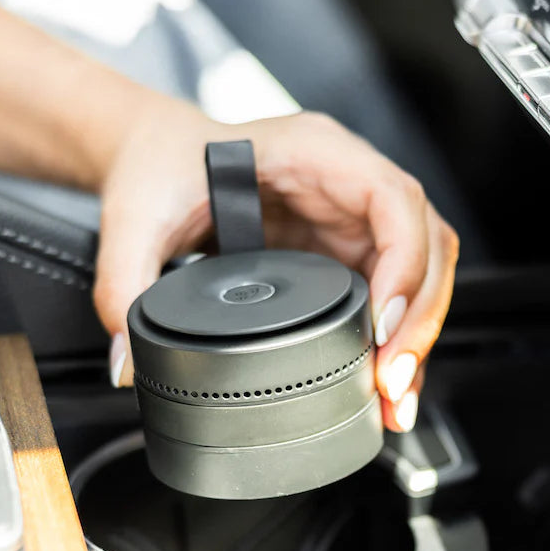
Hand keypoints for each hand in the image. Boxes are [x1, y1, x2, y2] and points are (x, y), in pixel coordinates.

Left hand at [95, 109, 458, 431]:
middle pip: (425, 244)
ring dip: (416, 335)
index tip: (382, 324)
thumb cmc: (161, 164)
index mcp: (315, 153)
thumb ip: (124, 284)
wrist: (158, 158)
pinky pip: (393, 291)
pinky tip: (384, 382)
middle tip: (388, 383)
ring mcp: (351, 219)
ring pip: (420, 272)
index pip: (393, 199)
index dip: (403, 263)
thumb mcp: (135, 218)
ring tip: (394, 398)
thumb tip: (129, 364)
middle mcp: (347, 183)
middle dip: (418, 319)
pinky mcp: (344, 251)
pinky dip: (397, 337)